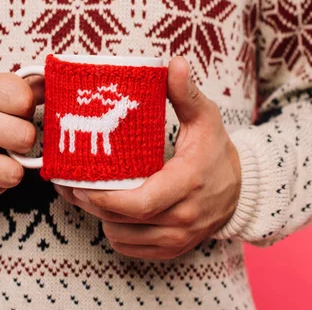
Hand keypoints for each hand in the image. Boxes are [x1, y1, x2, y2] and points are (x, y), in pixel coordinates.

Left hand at [55, 57, 241, 259]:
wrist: (241, 190)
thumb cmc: (216, 151)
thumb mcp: (205, 118)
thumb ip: (185, 92)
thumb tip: (173, 63)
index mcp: (187, 184)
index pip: (139, 203)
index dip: (105, 198)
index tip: (82, 185)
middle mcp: (183, 218)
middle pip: (124, 221)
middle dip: (92, 205)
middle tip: (70, 187)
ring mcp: (178, 238)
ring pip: (123, 237)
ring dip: (101, 219)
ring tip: (87, 197)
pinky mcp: (173, 249)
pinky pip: (131, 249)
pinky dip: (116, 233)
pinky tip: (110, 214)